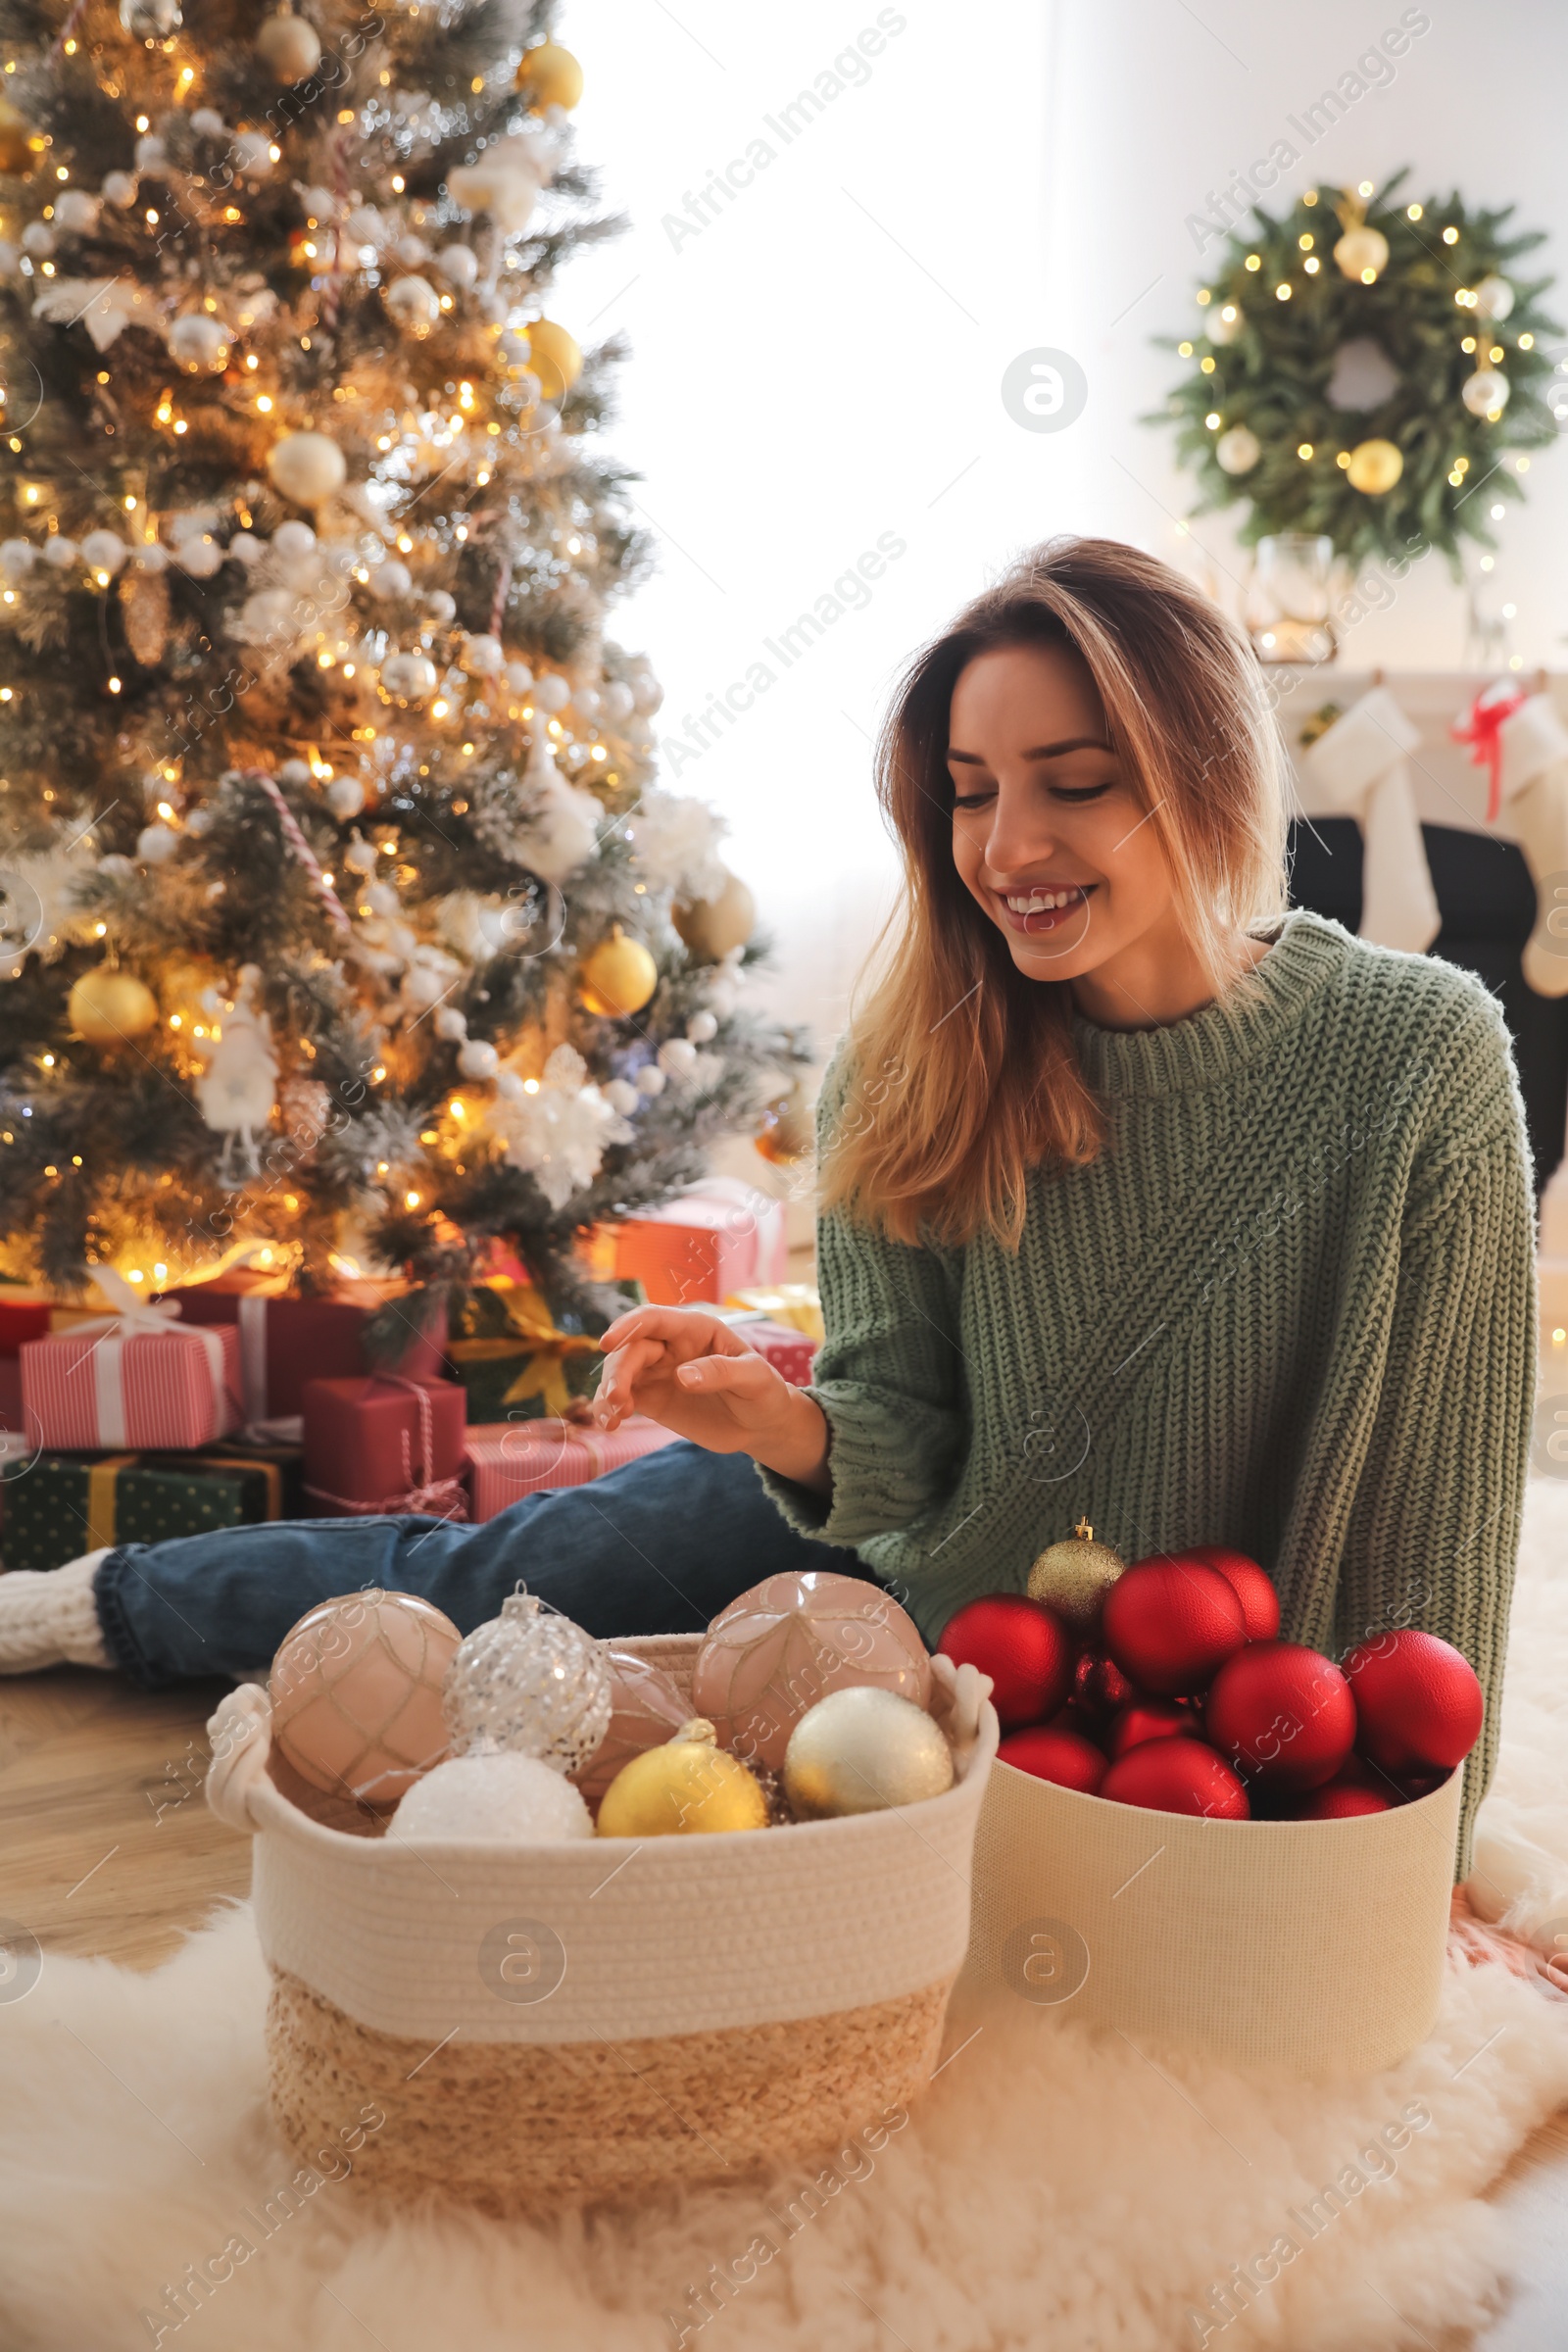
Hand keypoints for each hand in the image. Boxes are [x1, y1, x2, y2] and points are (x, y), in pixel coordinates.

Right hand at [593, 1306, 829, 1488]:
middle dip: (618, 1372)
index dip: (627, 1326)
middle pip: (630, 1349)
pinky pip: (622, 1398)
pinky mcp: (652, 1398)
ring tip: (613, 1418)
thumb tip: (682, 1376)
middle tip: (619, 1401)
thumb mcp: (754, 1378)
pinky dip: (608, 1409)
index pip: (653, 1319)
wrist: (761, 1424)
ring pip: (619, 1372)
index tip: (608, 1344)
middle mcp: (669, 1345)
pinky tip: (610, 1424)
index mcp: (694, 1328)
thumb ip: (721, 1372)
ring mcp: (658, 1372)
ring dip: (608, 1392)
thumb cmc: (763, 1391)